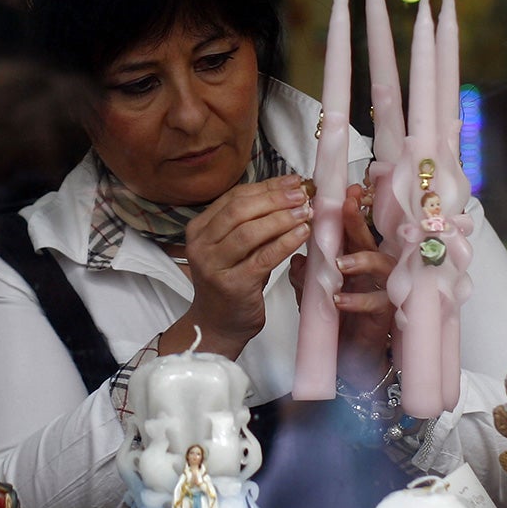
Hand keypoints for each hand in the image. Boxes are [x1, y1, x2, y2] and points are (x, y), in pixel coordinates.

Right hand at [175, 174, 311, 358]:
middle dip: (275, 198)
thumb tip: (290, 193)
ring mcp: (214, 266)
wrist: (219, 325)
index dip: (267, 186)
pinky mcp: (233, 285)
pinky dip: (286, 243)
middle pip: (240, 210)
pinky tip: (302, 233)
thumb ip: (253, 223)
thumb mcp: (236, 249)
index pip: (234, 197)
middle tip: (303, 194)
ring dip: (282, 218)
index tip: (293, 181)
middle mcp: (201, 245)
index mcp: (199, 229)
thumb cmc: (233, 283)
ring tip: (306, 212)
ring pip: (250, 231)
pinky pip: (264, 257)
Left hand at [291, 184, 394, 391]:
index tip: (344, 191)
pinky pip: (376, 301)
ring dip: (360, 260)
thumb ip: (305, 275)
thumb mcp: (313, 294)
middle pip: (369, 239)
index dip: (349, 211)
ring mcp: (383, 288)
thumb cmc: (335, 320)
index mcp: (355, 259)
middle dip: (358, 222)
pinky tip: (339, 300)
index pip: (351, 231)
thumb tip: (295, 258)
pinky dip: (356, 300)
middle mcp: (373, 269)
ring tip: (339, 264)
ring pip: (381, 265)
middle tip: (348, 207)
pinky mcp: (385, 312)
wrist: (348, 357)